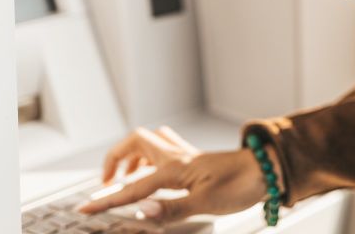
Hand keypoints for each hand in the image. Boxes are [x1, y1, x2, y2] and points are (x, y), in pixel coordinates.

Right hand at [77, 126, 281, 223]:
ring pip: (151, 142)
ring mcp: (187, 156)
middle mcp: (178, 157)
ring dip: (132, 156)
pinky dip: (151, 158)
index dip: (107, 200)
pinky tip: (155, 174)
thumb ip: (171, 209)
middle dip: (115, 159)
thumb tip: (143, 212)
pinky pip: (165, 150)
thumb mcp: (206, 204)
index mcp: (174, 168)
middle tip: (105, 182)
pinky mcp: (196, 160)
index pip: (132, 187)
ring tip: (125, 177)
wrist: (268, 170)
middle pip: (136, 143)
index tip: (86, 207)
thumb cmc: (241, 185)